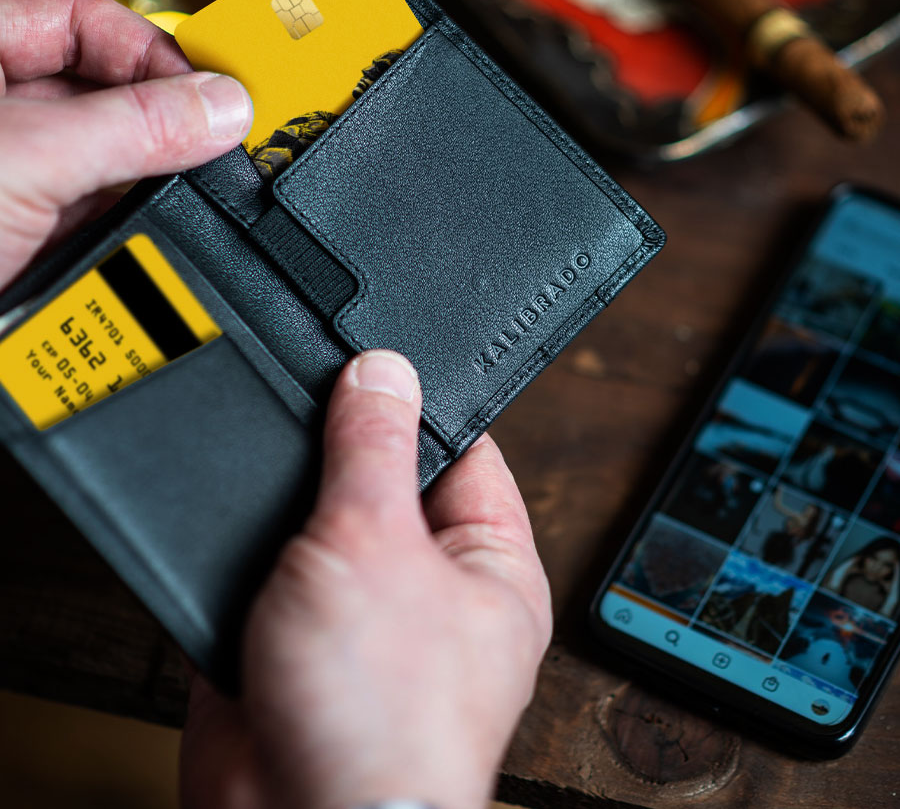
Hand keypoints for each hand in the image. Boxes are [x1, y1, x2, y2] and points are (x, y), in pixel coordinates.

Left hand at [0, 0, 251, 290]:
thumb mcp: (25, 160)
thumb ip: (132, 129)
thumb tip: (220, 109)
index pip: (83, 21)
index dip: (151, 52)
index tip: (207, 96)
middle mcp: (1, 113)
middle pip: (108, 92)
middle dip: (161, 122)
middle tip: (210, 146)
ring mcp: (19, 174)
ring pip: (113, 160)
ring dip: (151, 181)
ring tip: (181, 195)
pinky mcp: (34, 232)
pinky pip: (104, 215)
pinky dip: (134, 226)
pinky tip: (145, 234)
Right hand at [180, 350, 552, 808]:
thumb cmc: (382, 719)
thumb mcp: (377, 544)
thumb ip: (374, 450)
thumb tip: (383, 373)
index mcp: (486, 561)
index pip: (464, 450)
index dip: (419, 402)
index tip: (376, 363)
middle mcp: (428, 583)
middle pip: (386, 477)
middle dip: (342, 448)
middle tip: (307, 409)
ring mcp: (360, 608)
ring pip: (322, 518)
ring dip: (290, 499)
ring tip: (272, 480)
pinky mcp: (295, 632)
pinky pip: (274, 562)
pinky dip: (251, 542)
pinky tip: (236, 525)